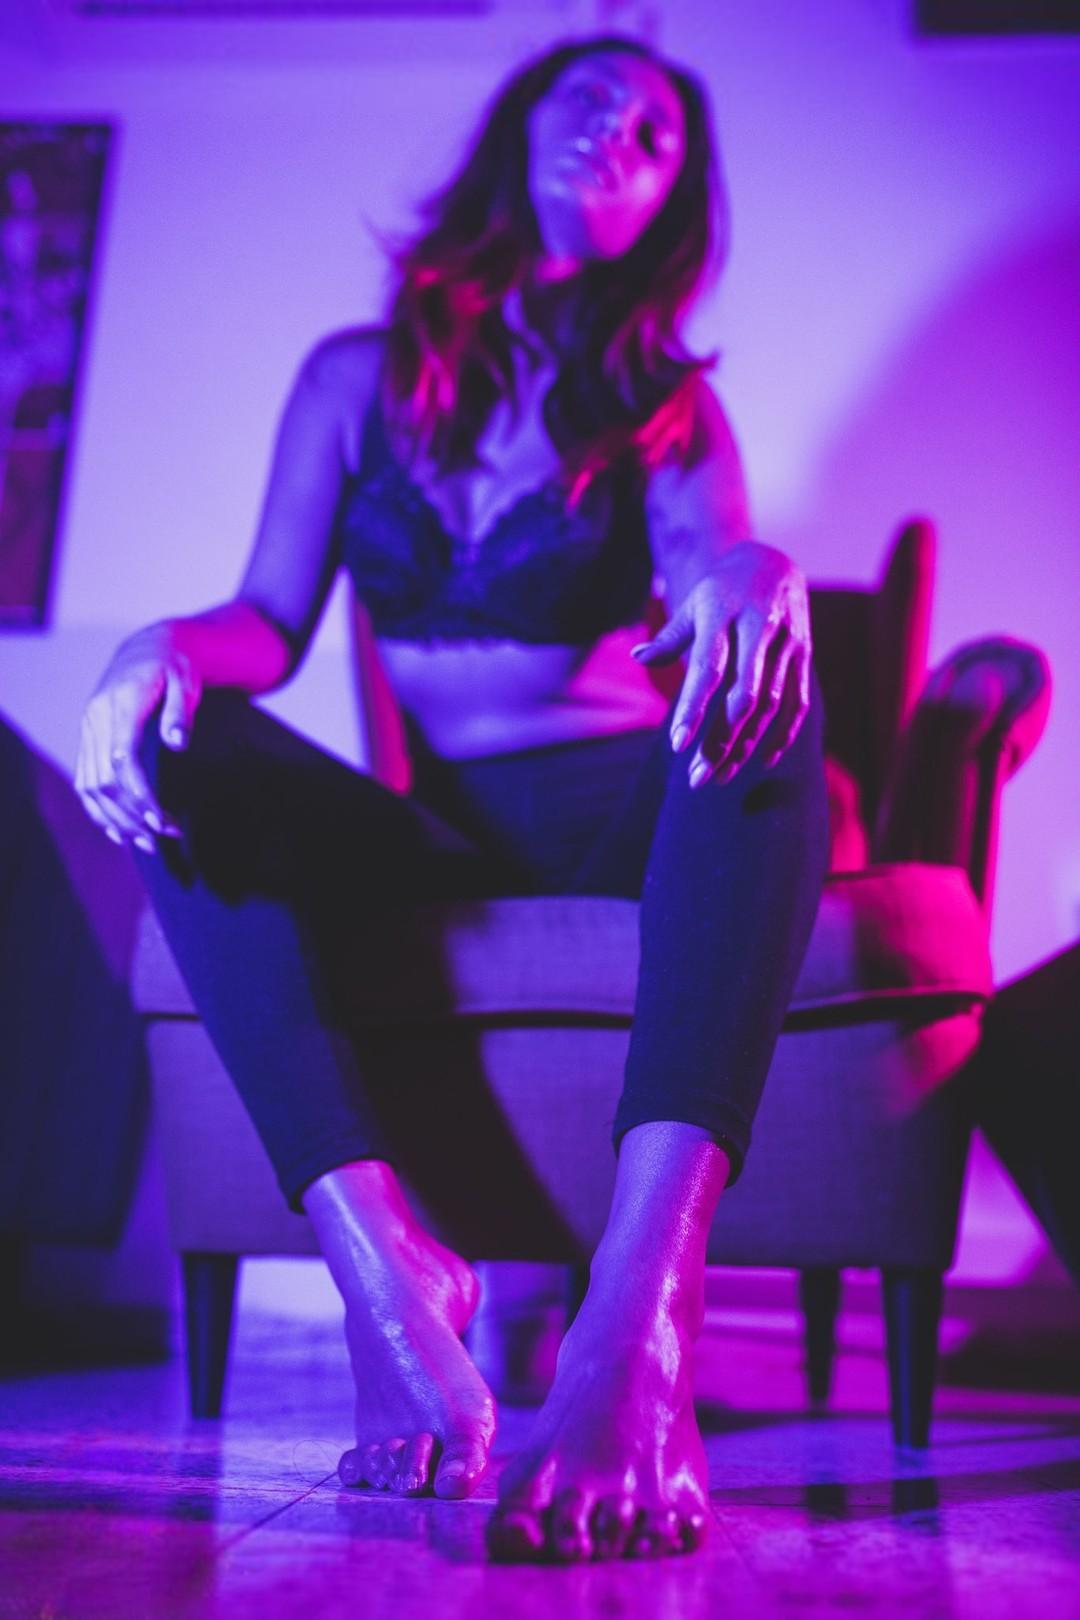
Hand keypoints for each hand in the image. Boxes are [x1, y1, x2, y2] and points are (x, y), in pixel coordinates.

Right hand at [75, 625, 201, 850]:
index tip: (161, 821)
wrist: (148, 648)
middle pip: (104, 779)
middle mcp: (97, 718)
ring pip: (90, 785)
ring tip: (146, 844)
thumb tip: (178, 744)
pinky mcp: (88, 738)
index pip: (123, 759)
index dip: (139, 793)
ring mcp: (88, 729)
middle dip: (131, 814)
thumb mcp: (187, 681)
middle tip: (162, 839)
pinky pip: (84, 780)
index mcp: (121, 703)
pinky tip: (119, 831)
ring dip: (115, 818)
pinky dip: (98, 809)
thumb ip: (181, 712)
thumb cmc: (175, 667)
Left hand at [631, 541, 811, 787]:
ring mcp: (786, 642)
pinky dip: (783, 734)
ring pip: (769, 704)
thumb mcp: (693, 604)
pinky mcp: (805, 654)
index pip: (708, 667)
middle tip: (697, 777)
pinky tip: (762, 761)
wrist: (773, 561)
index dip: (693, 707)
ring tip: (719, 775)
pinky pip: (797, 702)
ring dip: (746, 745)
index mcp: (724, 612)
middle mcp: (759, 626)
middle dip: (721, 740)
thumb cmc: (721, 590)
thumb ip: (669, 637)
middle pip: (742, 694)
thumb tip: (638, 658)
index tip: (676, 745)